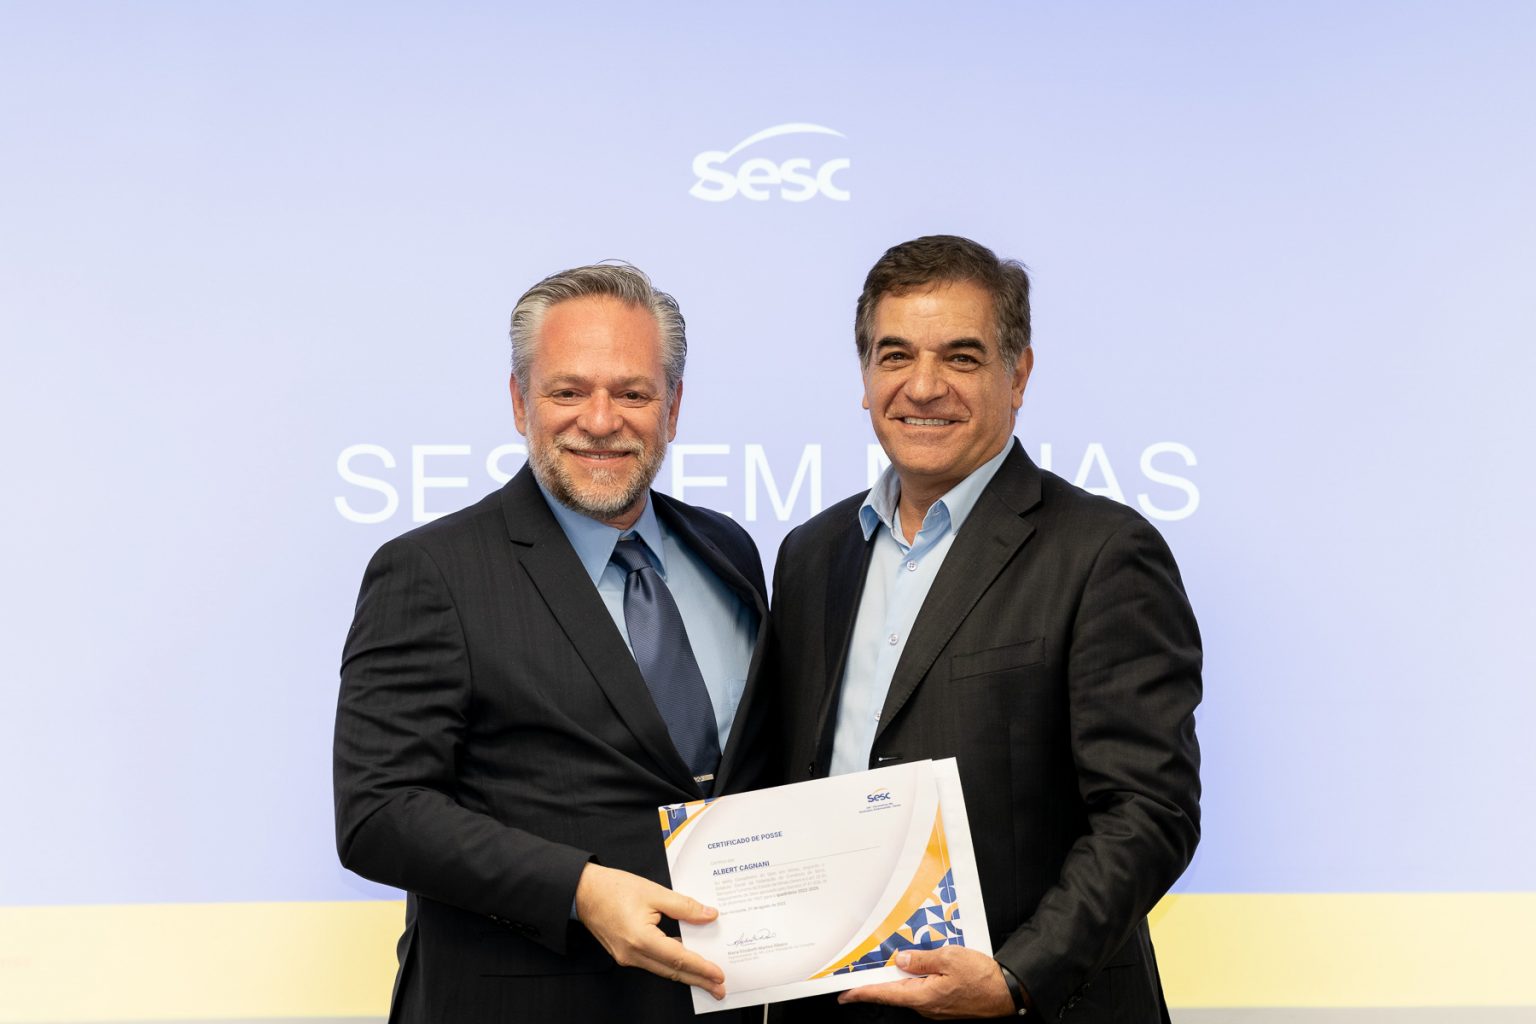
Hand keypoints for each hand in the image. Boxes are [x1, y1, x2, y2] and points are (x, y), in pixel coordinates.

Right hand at [573, 862, 726, 999]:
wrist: (583, 892)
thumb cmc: (613, 889)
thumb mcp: (654, 892)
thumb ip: (684, 906)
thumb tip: (709, 915)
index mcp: (640, 938)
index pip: (678, 958)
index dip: (701, 967)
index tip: (718, 975)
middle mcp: (632, 954)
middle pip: (672, 971)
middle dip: (698, 980)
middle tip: (719, 989)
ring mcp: (626, 957)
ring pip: (663, 970)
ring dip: (686, 975)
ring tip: (707, 980)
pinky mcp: (624, 955)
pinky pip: (653, 964)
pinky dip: (671, 965)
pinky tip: (684, 964)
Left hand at [838, 947, 1016, 1018]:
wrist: (1009, 993)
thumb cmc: (983, 978)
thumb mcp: (950, 958)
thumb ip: (922, 959)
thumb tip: (901, 959)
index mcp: (922, 996)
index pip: (884, 994)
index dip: (861, 993)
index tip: (844, 994)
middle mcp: (926, 1006)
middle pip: (895, 991)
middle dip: (880, 978)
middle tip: (865, 966)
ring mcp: (936, 1008)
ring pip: (911, 989)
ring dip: (902, 975)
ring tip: (896, 957)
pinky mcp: (945, 1004)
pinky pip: (925, 990)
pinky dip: (918, 978)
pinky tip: (922, 965)